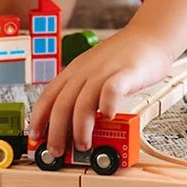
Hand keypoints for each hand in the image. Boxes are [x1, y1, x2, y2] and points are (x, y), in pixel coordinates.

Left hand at [30, 28, 173, 156]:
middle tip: (57, 151)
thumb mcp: (94, 71)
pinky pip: (111, 89)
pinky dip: (106, 105)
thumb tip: (72, 123)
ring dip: (80, 128)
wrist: (151, 36)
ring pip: (83, 102)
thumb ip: (83, 92)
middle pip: (62, 104)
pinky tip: (108, 116)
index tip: (35, 136)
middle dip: (56, 131)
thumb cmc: (124, 58)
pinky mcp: (126, 73)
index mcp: (75, 71)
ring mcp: (105, 71)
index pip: (48, 96)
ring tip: (84, 144)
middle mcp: (86, 71)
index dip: (38, 118)